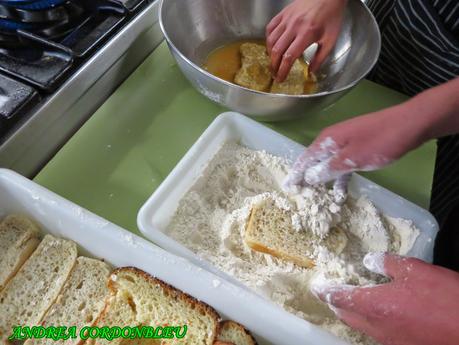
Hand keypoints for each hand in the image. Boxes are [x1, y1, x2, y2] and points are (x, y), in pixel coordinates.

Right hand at [266, 0, 346, 80]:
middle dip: (274, 65)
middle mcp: (294, 27)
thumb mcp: (330, 39)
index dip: (283, 70)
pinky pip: (270, 28)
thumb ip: (320, 57)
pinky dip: (268, 39)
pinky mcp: (283, 13)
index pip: (289, 57)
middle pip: (277, 51)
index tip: (281, 78)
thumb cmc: (331, 16)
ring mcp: (286, 19)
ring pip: (271, 40)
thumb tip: (311, 72)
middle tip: (275, 73)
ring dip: (270, 54)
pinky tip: (272, 45)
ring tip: (273, 61)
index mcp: (306, 34)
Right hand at [283, 103, 427, 201]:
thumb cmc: (379, 141)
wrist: (410, 124)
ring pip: (329, 164)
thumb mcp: (352, 159)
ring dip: (325, 180)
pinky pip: (342, 164)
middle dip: (307, 178)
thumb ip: (328, 169)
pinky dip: (340, 177)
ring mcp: (346, 142)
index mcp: (327, 140)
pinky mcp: (358, 147)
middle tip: (300, 195)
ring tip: (320, 199)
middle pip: (314, 161)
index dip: (295, 174)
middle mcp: (332, 140)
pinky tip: (341, 190)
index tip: (287, 188)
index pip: (304, 159)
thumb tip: (308, 179)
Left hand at [312, 253, 458, 344]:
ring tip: (352, 300)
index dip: (325, 291)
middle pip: (346, 316)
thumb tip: (368, 262)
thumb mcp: (416, 271)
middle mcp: (376, 327)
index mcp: (374, 306)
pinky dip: (371, 321)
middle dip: (336, 304)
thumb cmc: (444, 298)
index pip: (339, 298)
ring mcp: (390, 341)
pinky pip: (378, 333)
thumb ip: (388, 264)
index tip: (315, 287)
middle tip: (331, 292)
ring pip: (362, 326)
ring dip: (353, 313)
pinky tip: (381, 313)